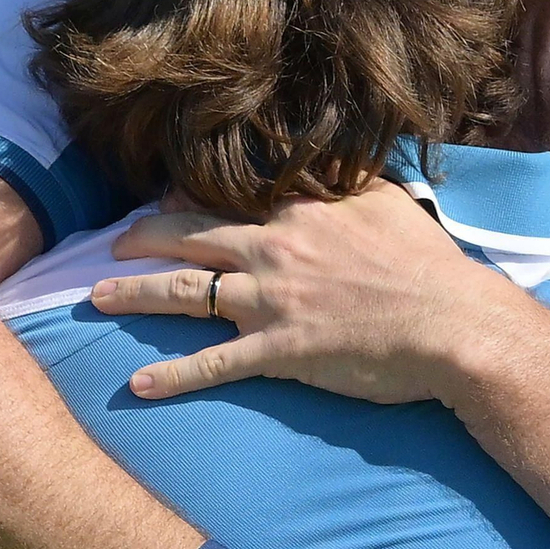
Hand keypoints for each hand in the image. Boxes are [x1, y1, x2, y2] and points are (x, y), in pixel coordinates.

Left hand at [98, 182, 516, 403]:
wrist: (453, 325)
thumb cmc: (430, 268)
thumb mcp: (389, 203)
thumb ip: (348, 182)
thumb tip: (330, 164)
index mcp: (299, 210)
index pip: (228, 193)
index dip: (189, 195)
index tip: (163, 199)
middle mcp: (274, 247)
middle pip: (189, 236)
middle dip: (143, 238)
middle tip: (113, 244)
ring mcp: (272, 300)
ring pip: (185, 293)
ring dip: (134, 294)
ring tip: (96, 297)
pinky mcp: (279, 351)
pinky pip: (212, 364)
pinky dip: (172, 375)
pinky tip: (138, 384)